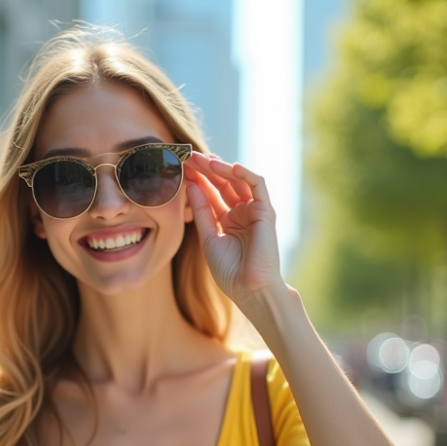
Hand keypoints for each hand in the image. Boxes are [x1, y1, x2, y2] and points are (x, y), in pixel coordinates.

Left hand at [185, 152, 284, 309]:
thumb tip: (191, 185)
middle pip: (223, 183)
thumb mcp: (208, 237)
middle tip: (189, 156)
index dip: (197, 179)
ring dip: (221, 167)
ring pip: (238, 180)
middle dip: (206, 168)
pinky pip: (257, 185)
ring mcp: (254, 210)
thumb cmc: (229, 271)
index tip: (180, 168)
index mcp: (227, 220)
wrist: (249, 289)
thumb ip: (201, 211)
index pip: (211, 193)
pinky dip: (245, 173)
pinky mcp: (266, 211)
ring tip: (203, 159)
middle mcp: (241, 212)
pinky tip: (229, 166)